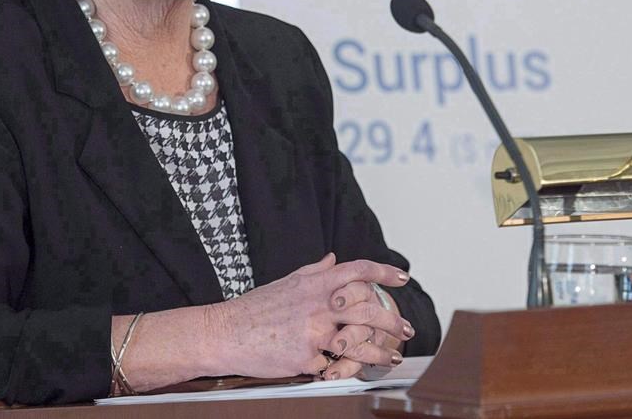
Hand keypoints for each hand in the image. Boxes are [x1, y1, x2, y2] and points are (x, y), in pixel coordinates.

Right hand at [205, 253, 413, 378]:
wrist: (226, 333)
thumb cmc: (254, 309)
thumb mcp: (286, 282)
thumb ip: (314, 272)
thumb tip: (333, 260)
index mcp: (314, 285)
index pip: (357, 271)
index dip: (383, 272)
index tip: (401, 278)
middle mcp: (317, 306)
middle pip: (368, 308)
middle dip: (392, 320)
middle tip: (405, 328)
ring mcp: (313, 333)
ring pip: (359, 343)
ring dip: (379, 352)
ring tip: (389, 357)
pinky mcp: (306, 359)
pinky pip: (332, 366)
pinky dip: (339, 369)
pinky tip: (346, 371)